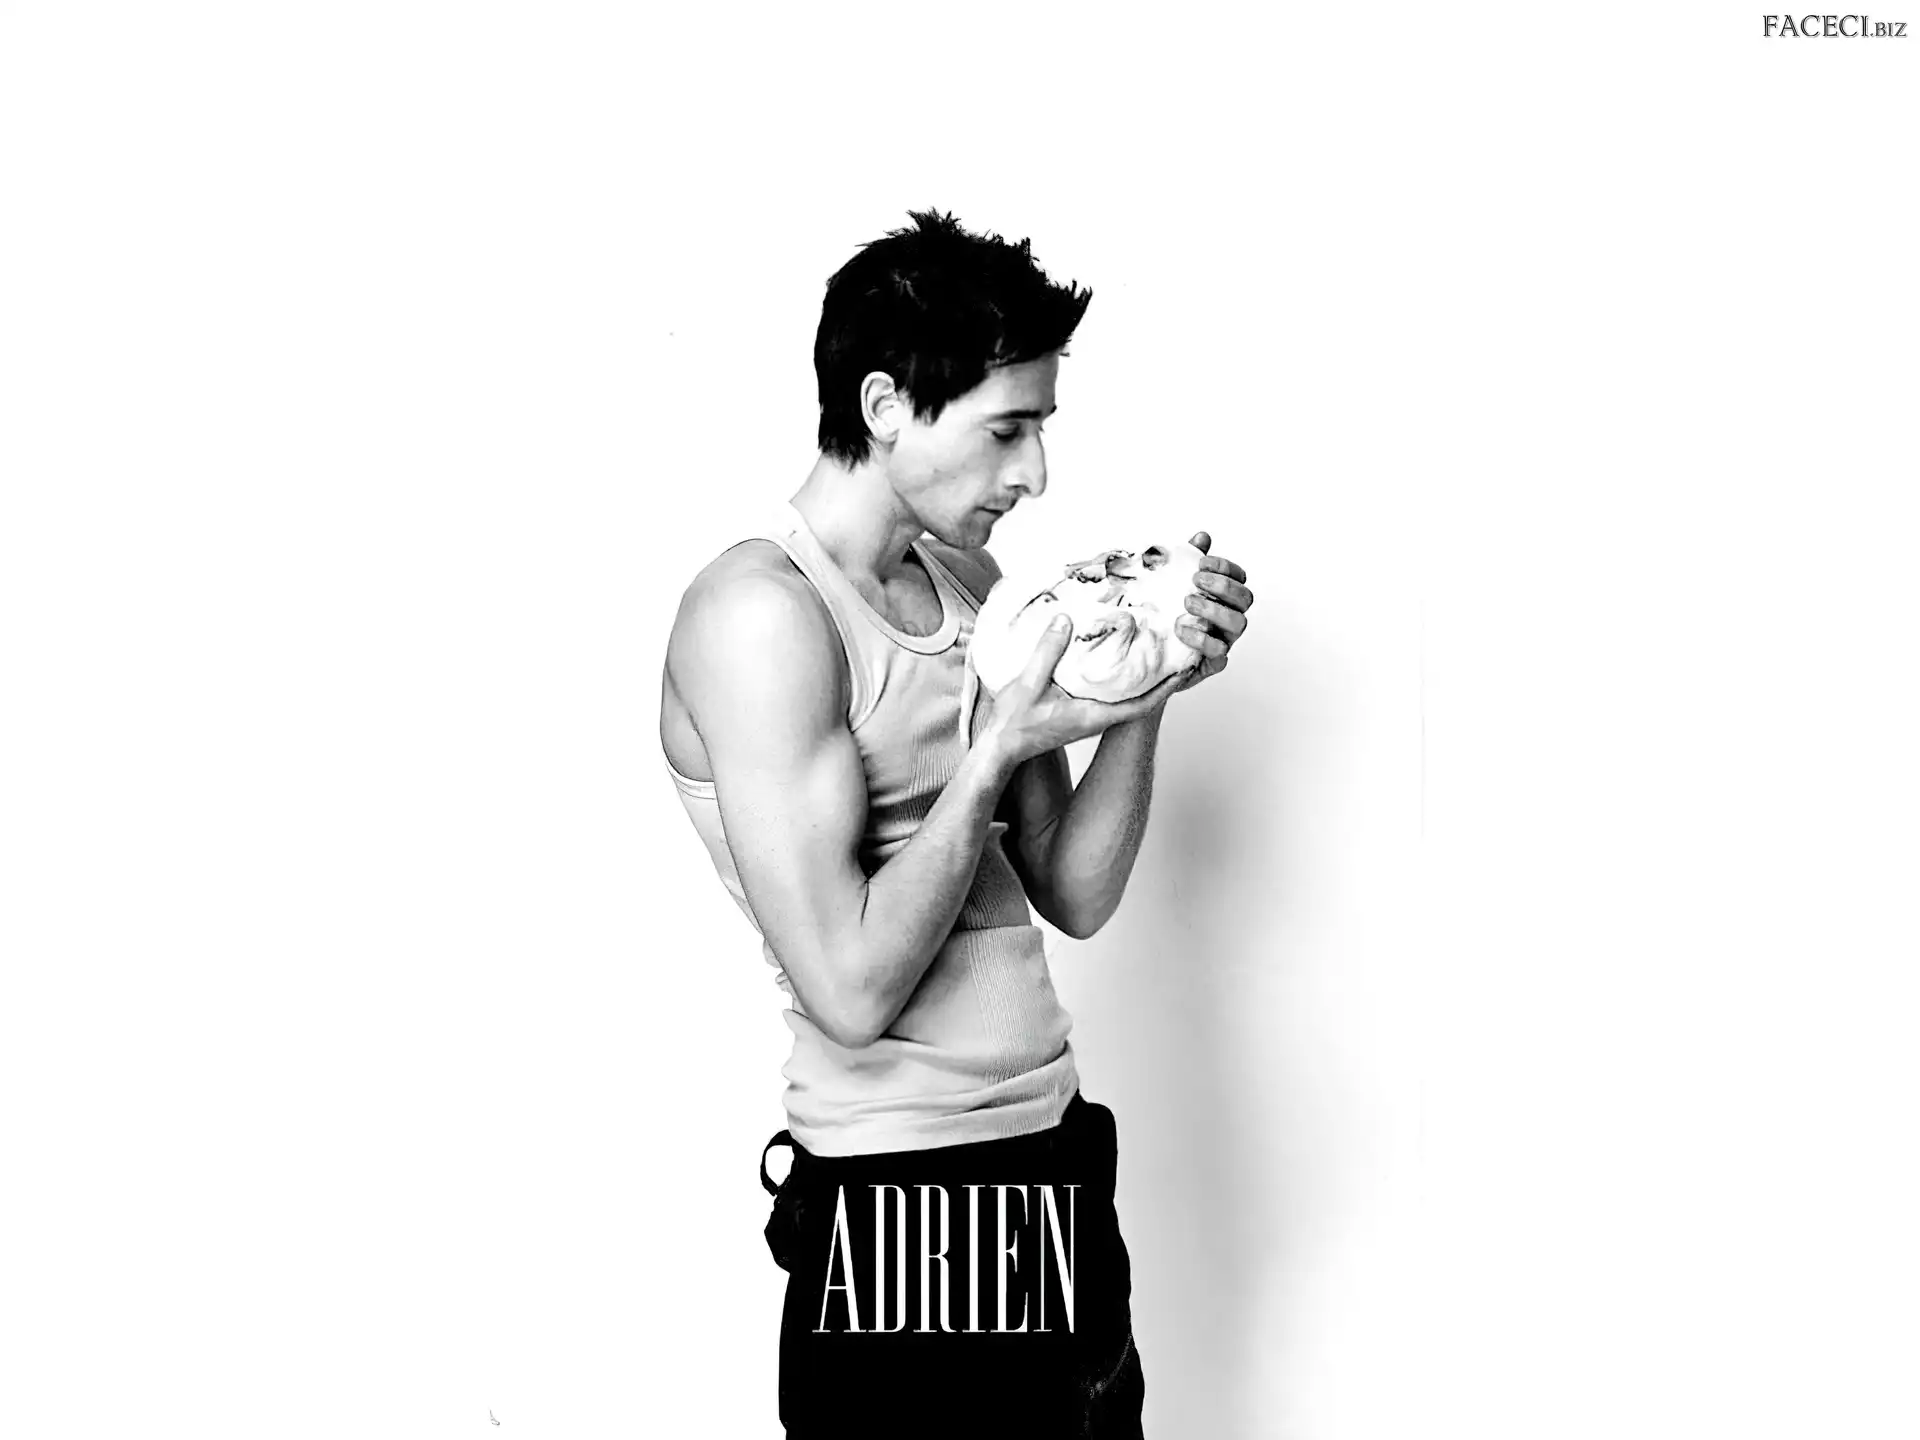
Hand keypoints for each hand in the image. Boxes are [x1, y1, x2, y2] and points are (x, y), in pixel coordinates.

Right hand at [973, 615, 1185, 771]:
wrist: (999, 748)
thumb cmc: (1014, 724)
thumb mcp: (1029, 682)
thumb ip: (1048, 650)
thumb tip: (1066, 620)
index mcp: (1092, 717)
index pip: (1141, 707)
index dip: (1165, 690)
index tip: (1183, 671)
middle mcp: (1096, 720)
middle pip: (1139, 700)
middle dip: (1158, 679)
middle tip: (1172, 653)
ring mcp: (1088, 718)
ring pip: (1124, 698)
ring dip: (1139, 678)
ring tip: (1149, 651)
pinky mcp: (1078, 714)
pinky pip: (1107, 696)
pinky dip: (1118, 680)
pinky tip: (1114, 661)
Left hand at [1171, 531, 1252, 692]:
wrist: (1148, 657)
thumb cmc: (1166, 616)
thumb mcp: (1170, 584)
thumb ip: (1187, 560)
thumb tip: (1202, 536)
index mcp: (1224, 597)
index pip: (1239, 577)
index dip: (1225, 567)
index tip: (1201, 562)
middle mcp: (1229, 617)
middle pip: (1245, 599)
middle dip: (1223, 586)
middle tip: (1196, 580)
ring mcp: (1223, 640)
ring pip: (1237, 624)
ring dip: (1215, 609)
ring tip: (1187, 602)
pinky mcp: (1211, 663)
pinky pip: (1219, 654)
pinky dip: (1203, 641)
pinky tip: (1182, 630)